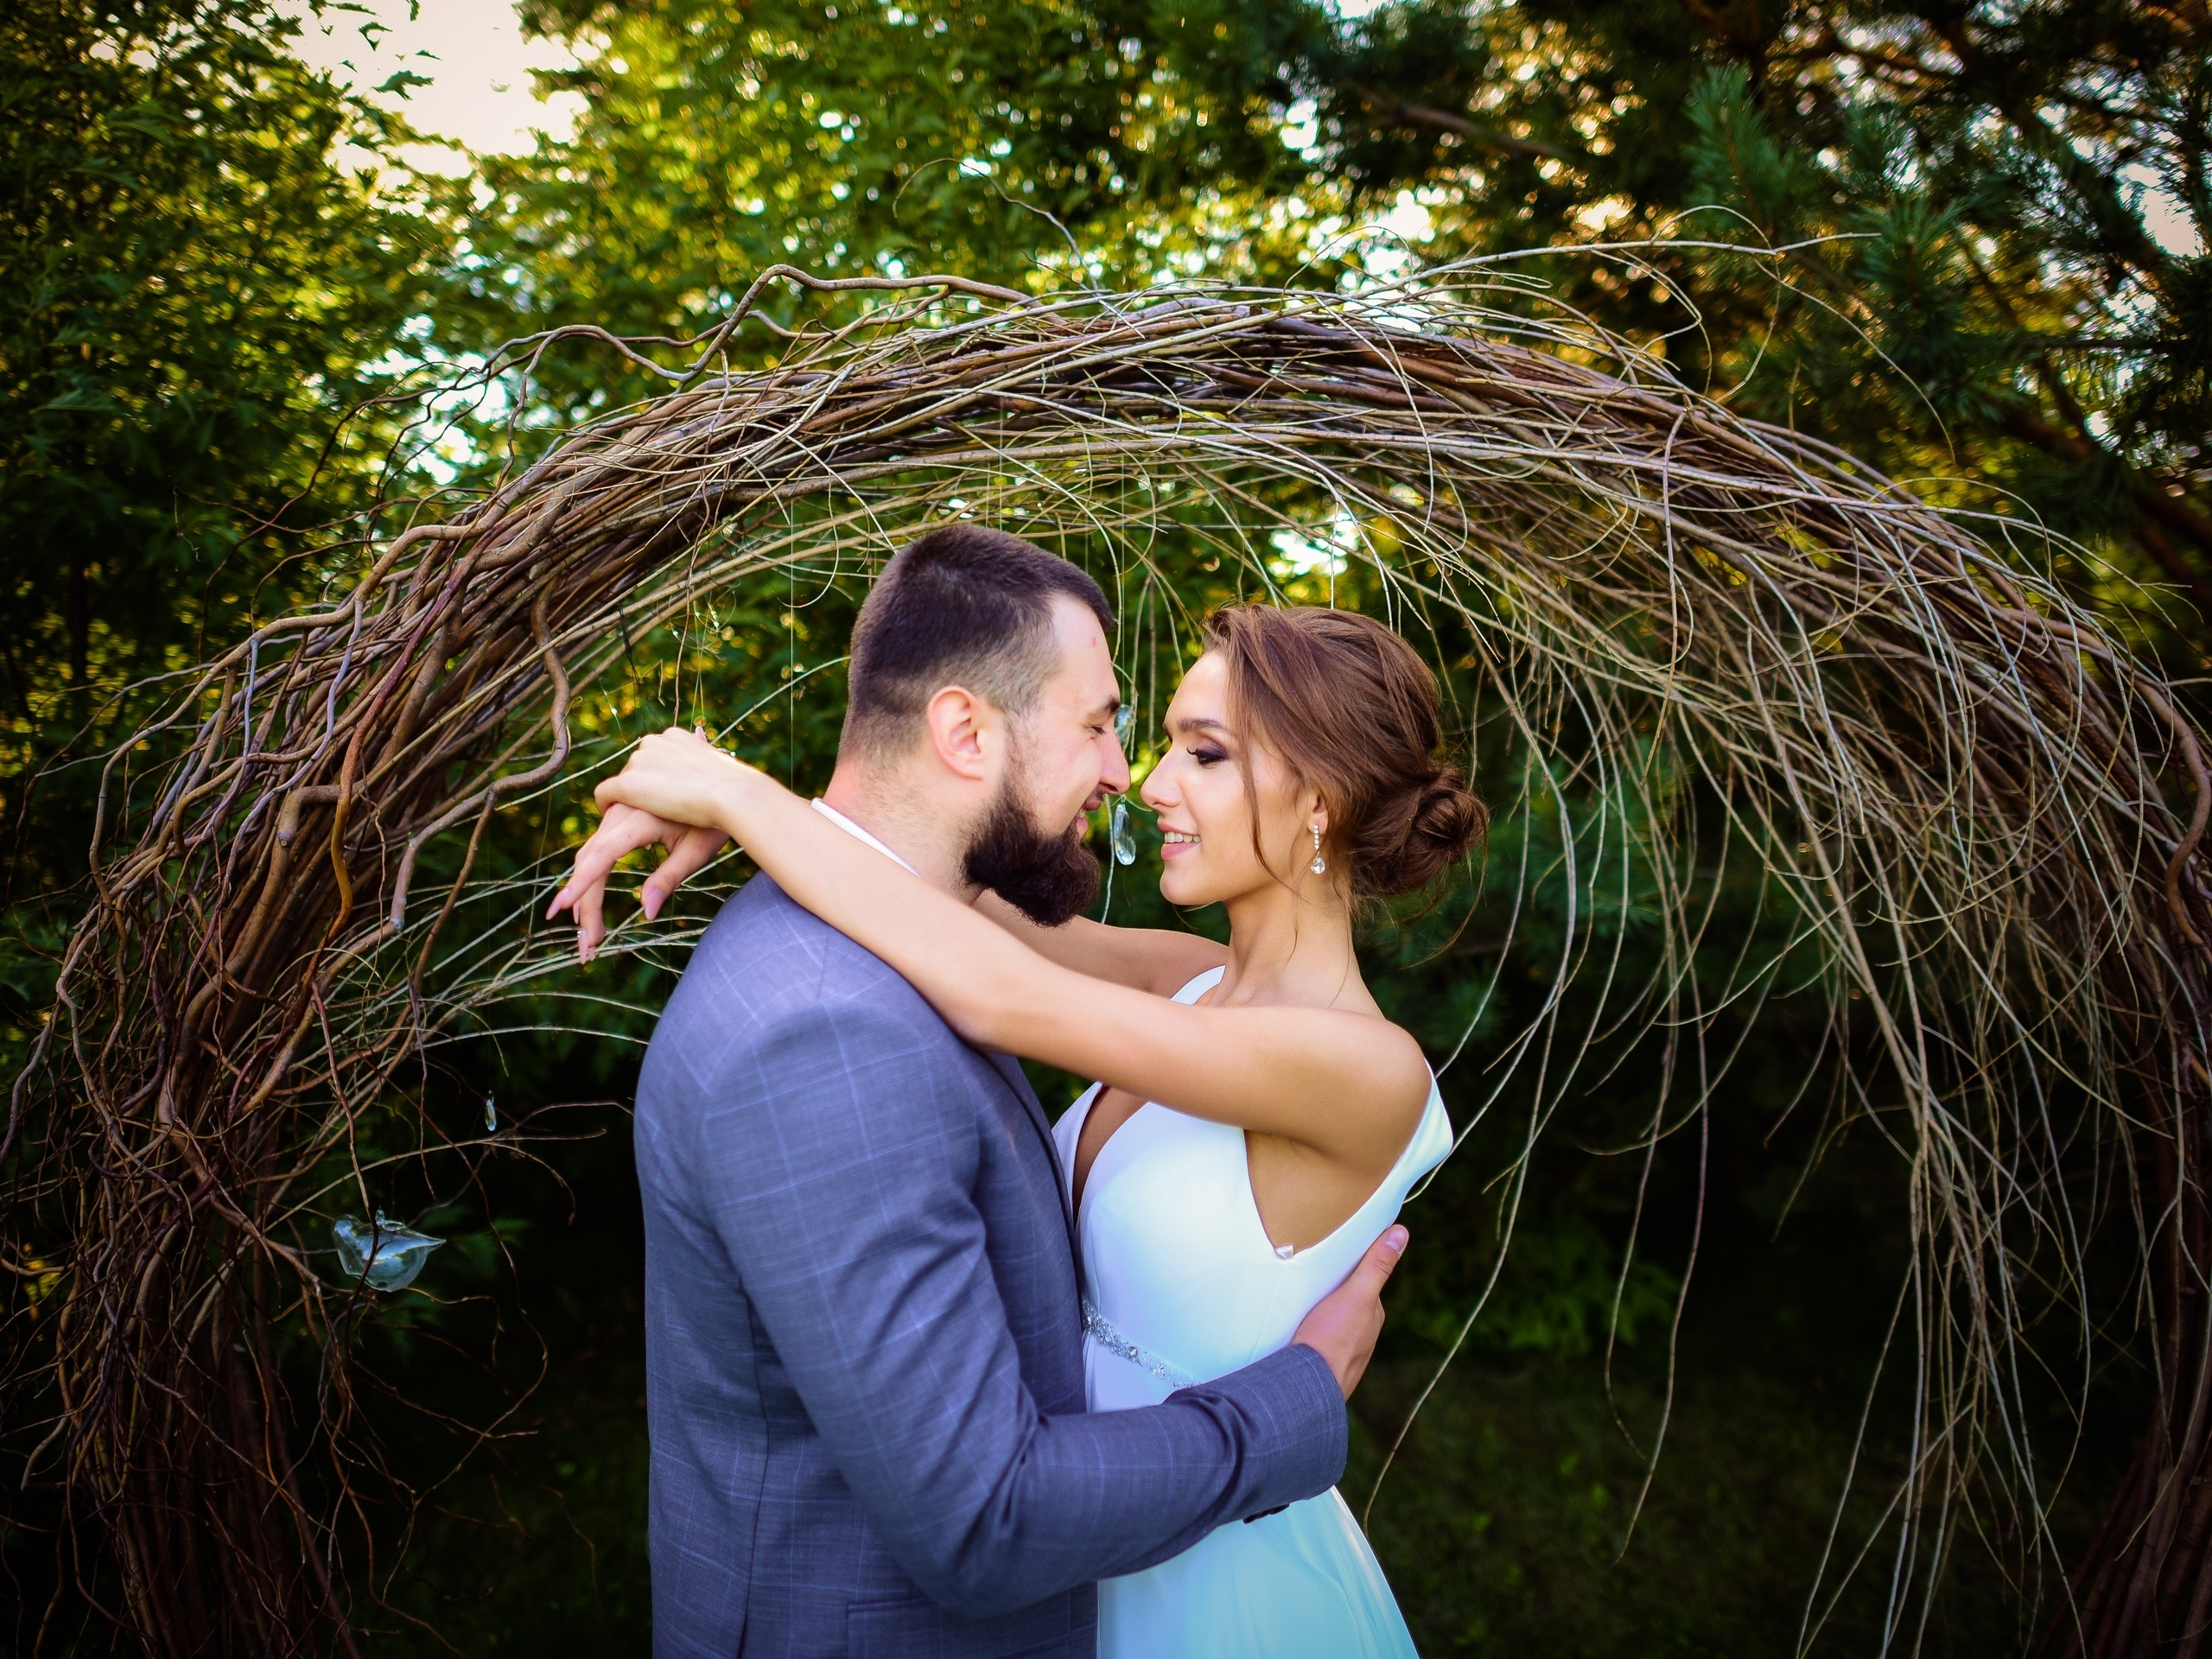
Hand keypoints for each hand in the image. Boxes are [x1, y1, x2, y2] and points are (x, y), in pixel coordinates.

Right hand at [547, 800, 727, 959]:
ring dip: (585, 895)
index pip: (602, 855)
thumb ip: (668, 879)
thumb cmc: (712, 822)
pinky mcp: (617, 816)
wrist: (720, 786)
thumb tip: (646, 913)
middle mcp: (620, 812)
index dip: (582, 882)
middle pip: (591, 862)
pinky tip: (588, 906)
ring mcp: (616, 811)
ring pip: (590, 856)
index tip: (562, 907)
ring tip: (587, 936)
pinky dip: (591, 876)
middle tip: (587, 948)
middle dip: (585, 906)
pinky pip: (597, 848)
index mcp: (640, 819)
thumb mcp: (695, 851)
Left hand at [592, 725, 757, 827]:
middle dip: (643, 788)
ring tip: (639, 821)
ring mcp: (639, 762)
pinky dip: (605, 806)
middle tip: (654, 814)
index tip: (666, 797)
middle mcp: (654, 742)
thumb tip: (702, 743)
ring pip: (623, 782)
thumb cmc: (733, 787)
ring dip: (630, 800)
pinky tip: (612, 820)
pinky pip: (605, 793)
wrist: (731, 793)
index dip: (658, 779)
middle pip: (637, 768)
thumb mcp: (717, 766)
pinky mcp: (628, 784)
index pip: (655, 757)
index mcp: (676, 736)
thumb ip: (702, 758)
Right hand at [1289, 1225, 1407, 1399]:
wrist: (1305, 1389)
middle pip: (1347, 1304)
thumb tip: (1402, 1232)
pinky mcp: (1322, 1366)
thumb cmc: (1332, 1340)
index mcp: (1372, 1318)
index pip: (1364, 1284)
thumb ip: (1377, 1265)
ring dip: (1318, 1314)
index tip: (1331, 1257)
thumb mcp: (1356, 1295)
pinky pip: (1317, 1342)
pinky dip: (1308, 1333)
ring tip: (1297, 1304)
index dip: (1350, 1270)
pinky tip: (1294, 1330)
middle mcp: (1362, 1338)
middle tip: (1308, 1277)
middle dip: (1332, 1292)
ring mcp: (1343, 1354)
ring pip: (1331, 1324)